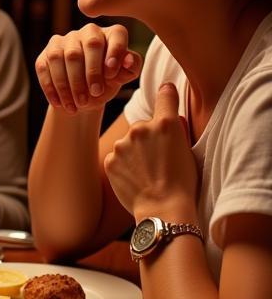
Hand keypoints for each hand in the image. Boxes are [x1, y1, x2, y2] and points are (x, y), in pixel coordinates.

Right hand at [35, 23, 141, 114]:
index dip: (115, 52)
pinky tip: (60, 104)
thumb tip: (128, 59)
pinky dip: (51, 88)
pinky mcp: (45, 54)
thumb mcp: (123, 77)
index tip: (111, 76)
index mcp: (110, 33)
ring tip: (77, 104)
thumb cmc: (107, 82)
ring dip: (69, 84)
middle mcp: (87, 31)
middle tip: (95, 94)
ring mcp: (63, 41)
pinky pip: (44, 69)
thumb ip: (131, 68)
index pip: (117, 35)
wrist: (84, 95)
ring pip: (62, 57)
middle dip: (91, 72)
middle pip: (89, 45)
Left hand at [104, 83, 198, 220]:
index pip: (166, 96)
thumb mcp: (189, 151)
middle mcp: (142, 128)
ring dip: (134, 152)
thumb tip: (171, 118)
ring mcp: (123, 144)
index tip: (166, 90)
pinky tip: (135, 179)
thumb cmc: (183, 183)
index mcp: (167, 124)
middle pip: (143, 126)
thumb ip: (177, 131)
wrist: (164, 209)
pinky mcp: (109, 159)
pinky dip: (123, 166)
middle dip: (148, 138)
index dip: (167, 94)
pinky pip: (117, 157)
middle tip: (158, 160)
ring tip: (146, 172)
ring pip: (128, 143)